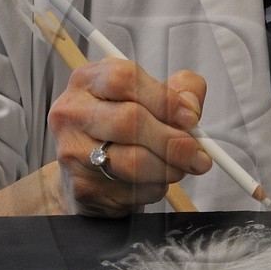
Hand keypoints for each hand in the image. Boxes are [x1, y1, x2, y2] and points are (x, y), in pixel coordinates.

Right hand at [48, 59, 208, 215]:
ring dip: (169, 168)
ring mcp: (72, 151)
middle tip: (197, 153)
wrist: (87, 173)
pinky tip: (154, 181)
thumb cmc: (123, 128)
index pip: (125, 79)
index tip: (191, 118)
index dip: (164, 99)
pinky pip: (132, 190)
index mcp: (88, 80)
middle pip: (129, 120)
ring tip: (181, 167)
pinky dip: (155, 188)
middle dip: (173, 140)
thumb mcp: (149, 97)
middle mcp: (73, 112)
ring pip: (132, 161)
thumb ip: (179, 90)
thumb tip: (191, 107)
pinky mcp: (82, 186)